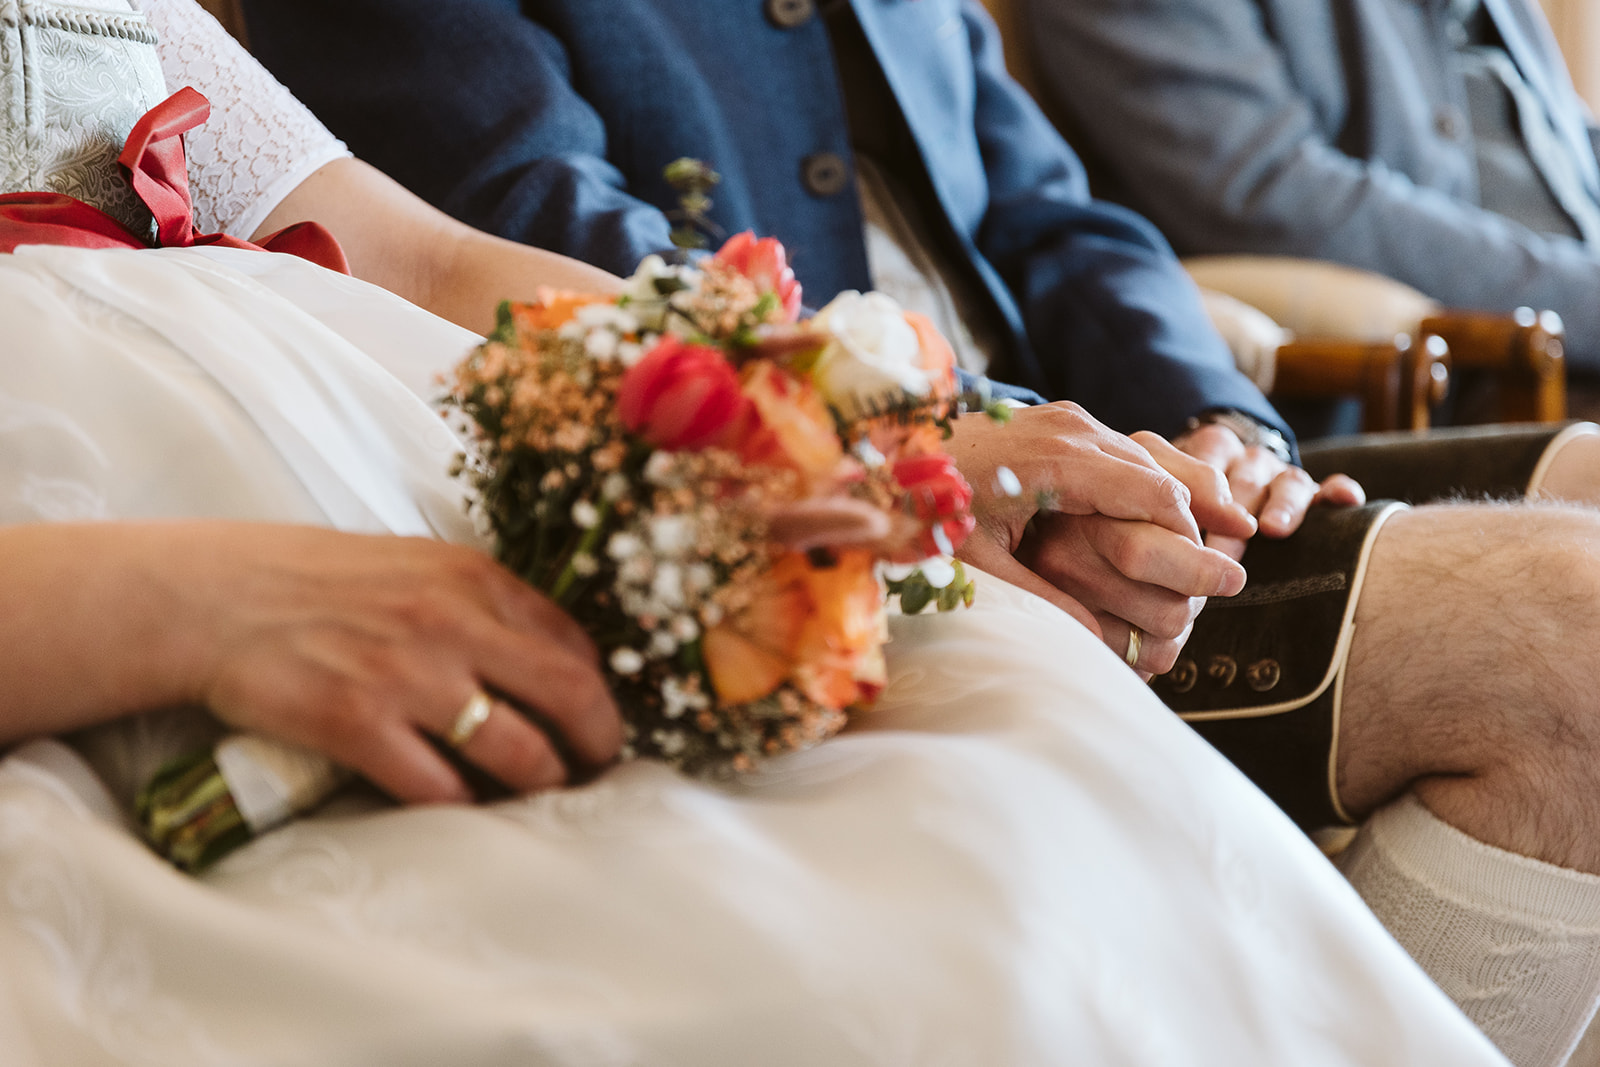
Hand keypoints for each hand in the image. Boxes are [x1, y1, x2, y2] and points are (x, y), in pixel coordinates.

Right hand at [171, 525, 622, 804]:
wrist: (213, 598)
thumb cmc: (318, 583)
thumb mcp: (417, 566)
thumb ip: (482, 605)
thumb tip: (553, 658)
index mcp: (474, 578)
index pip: (576, 646)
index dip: (600, 696)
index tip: (597, 725)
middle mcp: (452, 622)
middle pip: (573, 697)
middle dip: (599, 746)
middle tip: (595, 774)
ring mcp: (407, 675)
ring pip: (519, 753)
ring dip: (541, 787)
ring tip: (537, 799)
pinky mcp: (356, 724)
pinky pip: (440, 789)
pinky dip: (464, 809)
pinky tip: (464, 809)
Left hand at [946, 403, 1246, 669]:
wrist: (885, 457)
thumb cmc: (924, 510)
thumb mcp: (979, 565)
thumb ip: (1042, 600)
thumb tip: (1098, 641)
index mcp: (1056, 461)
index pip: (1153, 495)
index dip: (1190, 538)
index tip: (1214, 578)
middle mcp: (1070, 428)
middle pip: (1159, 472)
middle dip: (1193, 521)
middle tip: (1221, 570)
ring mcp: (1064, 418)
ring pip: (1144, 457)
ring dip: (1172, 500)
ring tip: (1207, 543)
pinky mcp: (1057, 421)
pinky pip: (1117, 451)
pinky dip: (1143, 483)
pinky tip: (1159, 517)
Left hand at [1173, 422, 1364, 559]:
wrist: (1226, 491)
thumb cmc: (1188, 506)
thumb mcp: (1170, 497)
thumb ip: (1161, 510)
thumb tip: (1144, 549)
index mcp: (1209, 452)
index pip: (1205, 466)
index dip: (1199, 499)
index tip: (1190, 531)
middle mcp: (1247, 460)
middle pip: (1245, 480)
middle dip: (1233, 515)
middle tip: (1221, 550)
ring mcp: (1282, 474)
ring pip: (1288, 480)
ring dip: (1282, 503)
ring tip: (1273, 528)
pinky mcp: (1313, 490)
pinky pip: (1331, 486)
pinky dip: (1339, 491)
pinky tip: (1345, 500)